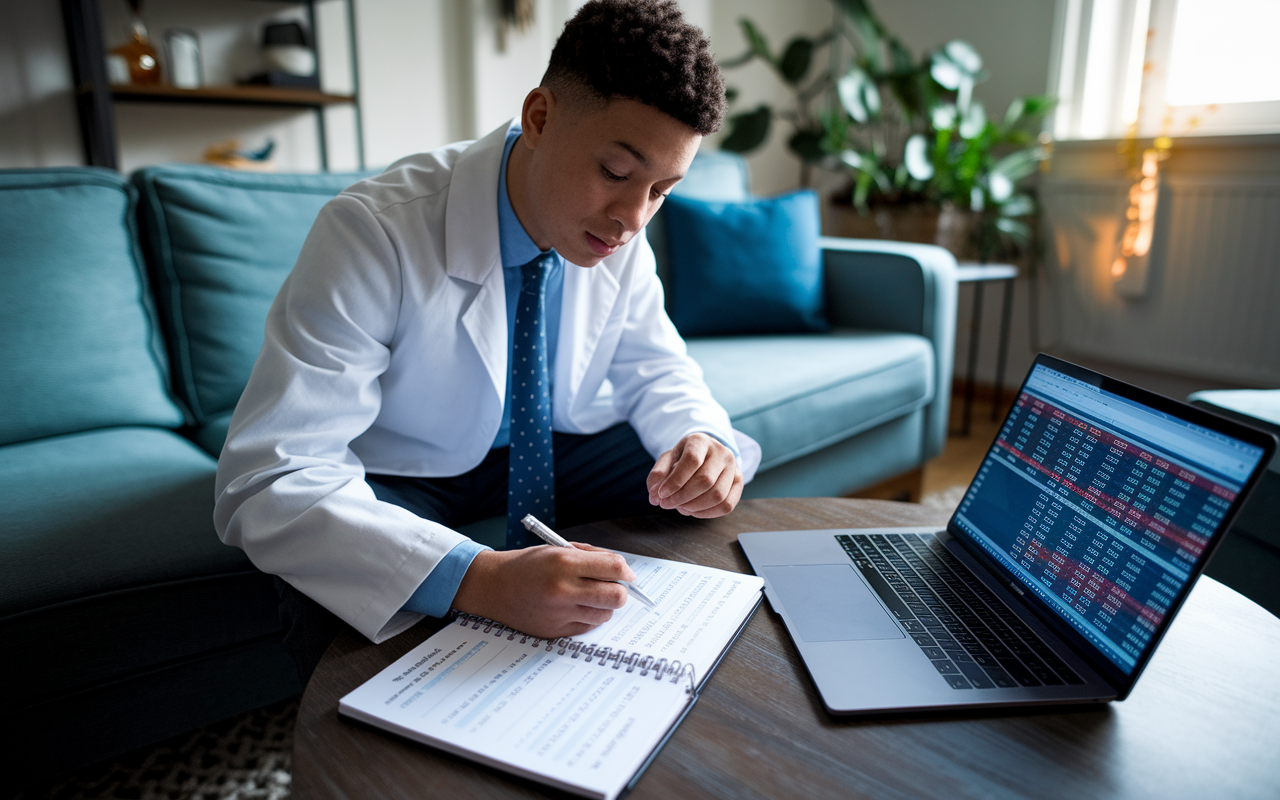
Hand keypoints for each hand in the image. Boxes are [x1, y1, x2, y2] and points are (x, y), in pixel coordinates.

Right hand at [451, 543, 634, 638]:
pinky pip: (588, 626)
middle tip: (612, 587)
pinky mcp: (556, 631)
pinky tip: (574, 607)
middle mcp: (563, 589)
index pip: (615, 568)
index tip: (625, 573)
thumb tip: (622, 570)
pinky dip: (588, 617)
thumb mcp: (557, 549)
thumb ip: (591, 557)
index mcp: (564, 562)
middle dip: (620, 591)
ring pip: (605, 614)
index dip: (625, 571)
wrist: (493, 587)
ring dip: (603, 605)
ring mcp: (559, 614)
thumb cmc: (527, 565)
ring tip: (587, 596)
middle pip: (617, 597)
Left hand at [647, 432, 742, 517]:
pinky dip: (707, 513)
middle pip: (705, 481)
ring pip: (717, 495)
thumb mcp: (667, 460)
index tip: (661, 494)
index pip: (692, 461)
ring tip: (679, 507)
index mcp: (701, 441)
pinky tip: (693, 511)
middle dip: (682, 497)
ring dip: (694, 507)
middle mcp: (722, 452)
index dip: (675, 481)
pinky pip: (727, 505)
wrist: (704, 455)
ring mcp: (733, 467)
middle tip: (666, 504)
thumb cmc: (683, 458)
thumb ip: (658, 475)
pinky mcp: (738, 482)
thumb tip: (654, 496)